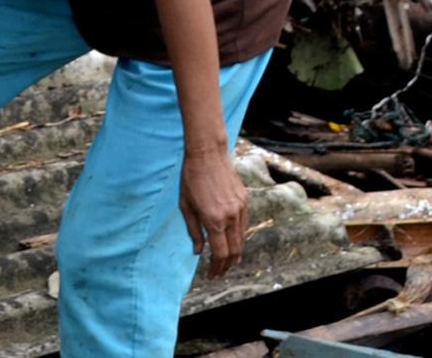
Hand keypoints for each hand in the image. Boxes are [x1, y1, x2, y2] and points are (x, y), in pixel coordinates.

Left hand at [179, 148, 247, 276]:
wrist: (207, 154)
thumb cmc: (191, 179)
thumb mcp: (185, 206)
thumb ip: (193, 230)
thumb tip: (198, 251)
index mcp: (214, 220)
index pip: (220, 253)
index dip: (217, 268)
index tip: (212, 276)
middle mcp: (231, 217)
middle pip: (235, 250)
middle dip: (227, 266)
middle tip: (220, 273)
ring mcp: (241, 208)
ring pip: (242, 239)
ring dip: (235, 253)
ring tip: (227, 262)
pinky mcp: (245, 201)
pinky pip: (244, 224)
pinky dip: (239, 237)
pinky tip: (232, 241)